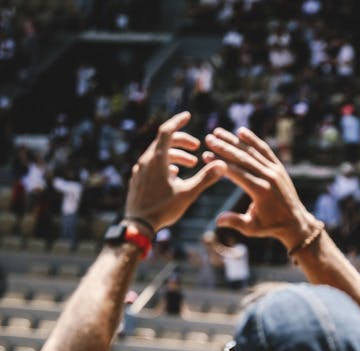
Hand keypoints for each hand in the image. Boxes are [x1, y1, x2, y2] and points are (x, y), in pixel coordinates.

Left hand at [125, 111, 226, 229]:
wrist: (137, 225)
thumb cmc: (162, 209)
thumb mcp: (188, 193)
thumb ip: (205, 178)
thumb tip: (222, 164)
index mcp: (157, 160)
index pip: (166, 131)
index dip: (178, 122)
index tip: (188, 116)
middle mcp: (146, 161)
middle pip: (163, 142)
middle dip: (182, 142)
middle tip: (196, 147)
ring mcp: (140, 171)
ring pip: (158, 154)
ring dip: (175, 155)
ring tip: (190, 164)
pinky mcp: (138, 180)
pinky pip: (152, 165)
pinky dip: (165, 164)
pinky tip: (174, 174)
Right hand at [204, 126, 316, 248]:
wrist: (295, 222)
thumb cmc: (270, 226)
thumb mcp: (252, 228)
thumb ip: (235, 222)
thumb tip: (217, 220)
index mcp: (260, 191)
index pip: (236, 172)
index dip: (220, 163)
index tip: (205, 155)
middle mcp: (269, 177)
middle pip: (243, 158)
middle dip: (224, 147)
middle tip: (208, 138)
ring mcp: (275, 170)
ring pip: (253, 151)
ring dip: (235, 141)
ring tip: (218, 132)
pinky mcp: (279, 167)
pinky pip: (265, 150)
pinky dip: (254, 140)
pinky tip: (241, 132)